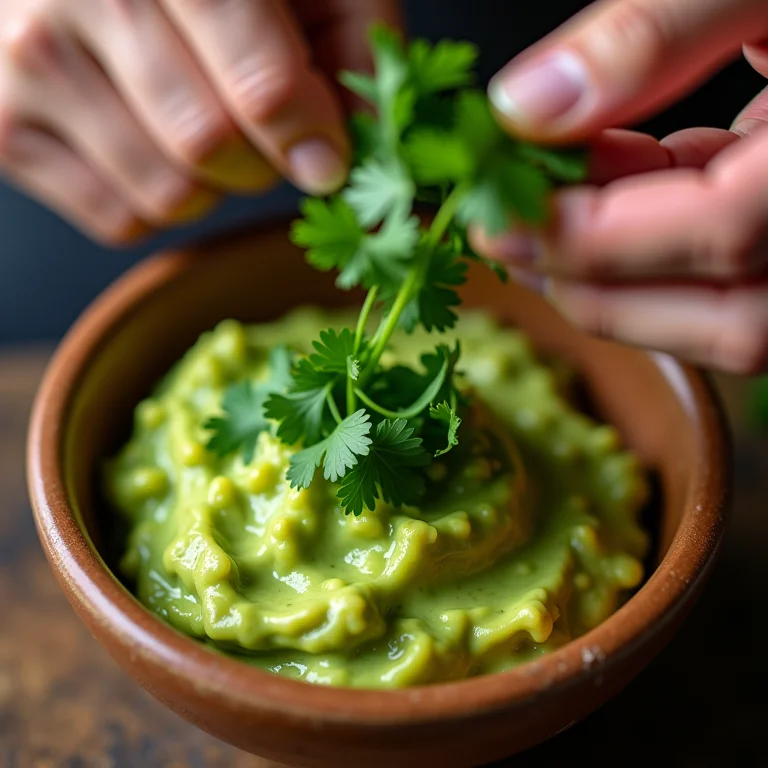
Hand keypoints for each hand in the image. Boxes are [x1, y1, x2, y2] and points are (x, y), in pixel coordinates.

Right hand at [0, 0, 399, 243]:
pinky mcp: (6, 128)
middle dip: (260, 160)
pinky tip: (149, 142)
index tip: (328, 161)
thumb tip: (363, 143)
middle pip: (212, 148)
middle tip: (261, 130)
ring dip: (210, 186)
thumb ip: (354, 39)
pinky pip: (121, 219)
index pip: (258, 84)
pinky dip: (156, 201)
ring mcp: (29, 66)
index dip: (307, 136)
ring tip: (200, 126)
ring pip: (168, 194)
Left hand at [475, 0, 767, 374]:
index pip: (724, 229)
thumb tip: (528, 106)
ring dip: (623, 281)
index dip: (597, 238)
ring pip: (735, 318)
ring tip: (544, 218)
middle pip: (733, 315)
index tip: (499, 221)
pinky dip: (661, 248)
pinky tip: (611, 192)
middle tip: (506, 238)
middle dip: (599, 285)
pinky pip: (741, 277)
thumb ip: (655, 27)